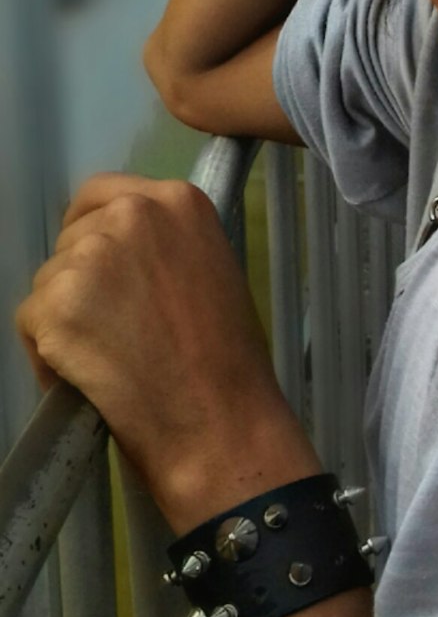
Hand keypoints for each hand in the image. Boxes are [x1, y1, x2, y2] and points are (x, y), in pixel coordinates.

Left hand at [15, 174, 319, 531]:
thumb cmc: (228, 360)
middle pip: (71, 237)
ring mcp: (90, 256)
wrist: (218, 421)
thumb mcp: (211, 271)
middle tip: (110, 330)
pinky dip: (46, 354)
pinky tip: (85, 378)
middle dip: (79, 280)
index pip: (102, 195)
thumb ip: (164, 248)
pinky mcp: (56, 303)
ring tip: (104, 362)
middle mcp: (131, 215)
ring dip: (63, 319)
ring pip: (48, 281)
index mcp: (177, 201)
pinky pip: (29, 321)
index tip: (101, 270)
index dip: (93, 232)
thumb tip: (122, 259)